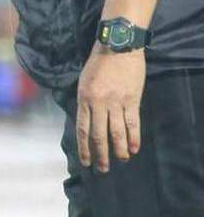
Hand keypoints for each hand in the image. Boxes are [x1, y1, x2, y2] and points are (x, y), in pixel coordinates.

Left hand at [77, 44, 145, 171]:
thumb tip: (86, 121)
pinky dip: (133, 137)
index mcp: (83, 100)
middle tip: (102, 169)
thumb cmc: (98, 64)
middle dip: (100, 155)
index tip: (85, 162)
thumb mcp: (83, 82)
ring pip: (116, 132)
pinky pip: (132, 122)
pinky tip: (134, 148)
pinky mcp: (132, 100)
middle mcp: (98, 104)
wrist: (118, 47)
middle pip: (99, 135)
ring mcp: (116, 102)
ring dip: (118, 150)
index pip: (83, 130)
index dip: (84, 148)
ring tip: (120, 161)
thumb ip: (85, 102)